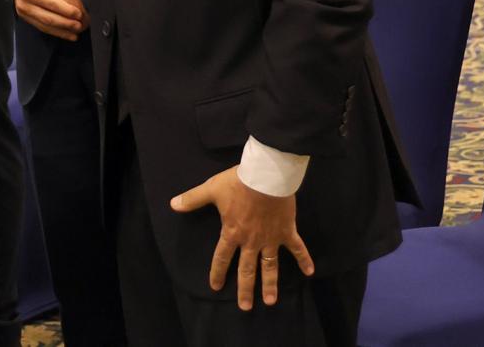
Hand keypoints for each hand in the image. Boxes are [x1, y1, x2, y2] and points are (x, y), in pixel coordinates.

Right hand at [14, 0, 88, 41]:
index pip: (49, 2)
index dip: (64, 8)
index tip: (78, 13)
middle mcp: (24, 6)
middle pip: (47, 17)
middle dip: (65, 22)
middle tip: (79, 24)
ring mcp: (26, 16)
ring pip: (46, 26)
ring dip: (63, 31)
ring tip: (77, 32)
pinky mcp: (30, 23)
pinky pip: (45, 31)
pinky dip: (58, 34)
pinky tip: (71, 36)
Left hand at [170, 166, 314, 309]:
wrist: (266, 176)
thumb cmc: (238, 182)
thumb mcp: (212, 189)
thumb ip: (193, 199)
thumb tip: (173, 204)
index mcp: (232, 232)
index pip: (222, 257)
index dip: (218, 272)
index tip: (216, 287)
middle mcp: (251, 241)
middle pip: (247, 269)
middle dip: (245, 289)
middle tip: (245, 307)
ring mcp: (271, 239)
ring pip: (270, 266)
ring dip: (270, 284)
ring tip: (270, 301)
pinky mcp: (287, 231)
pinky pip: (298, 248)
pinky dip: (305, 259)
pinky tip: (310, 272)